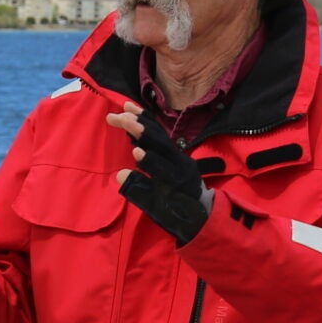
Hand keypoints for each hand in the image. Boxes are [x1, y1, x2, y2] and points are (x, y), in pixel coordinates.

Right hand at [106, 106, 211, 244]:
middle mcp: (180, 162)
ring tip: (124, 107)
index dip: (150, 161)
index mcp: (179, 181)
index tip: (135, 152)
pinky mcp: (172, 149)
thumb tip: (120, 175)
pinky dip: (145, 119)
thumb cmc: (177, 214)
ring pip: (159, 133)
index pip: (164, 168)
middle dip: (142, 130)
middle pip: (161, 143)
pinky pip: (158, 131)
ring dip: (142, 119)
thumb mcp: (159, 210)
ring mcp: (177, 154)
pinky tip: (131, 109)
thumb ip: (140, 193)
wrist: (200, 210)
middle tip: (122, 118)